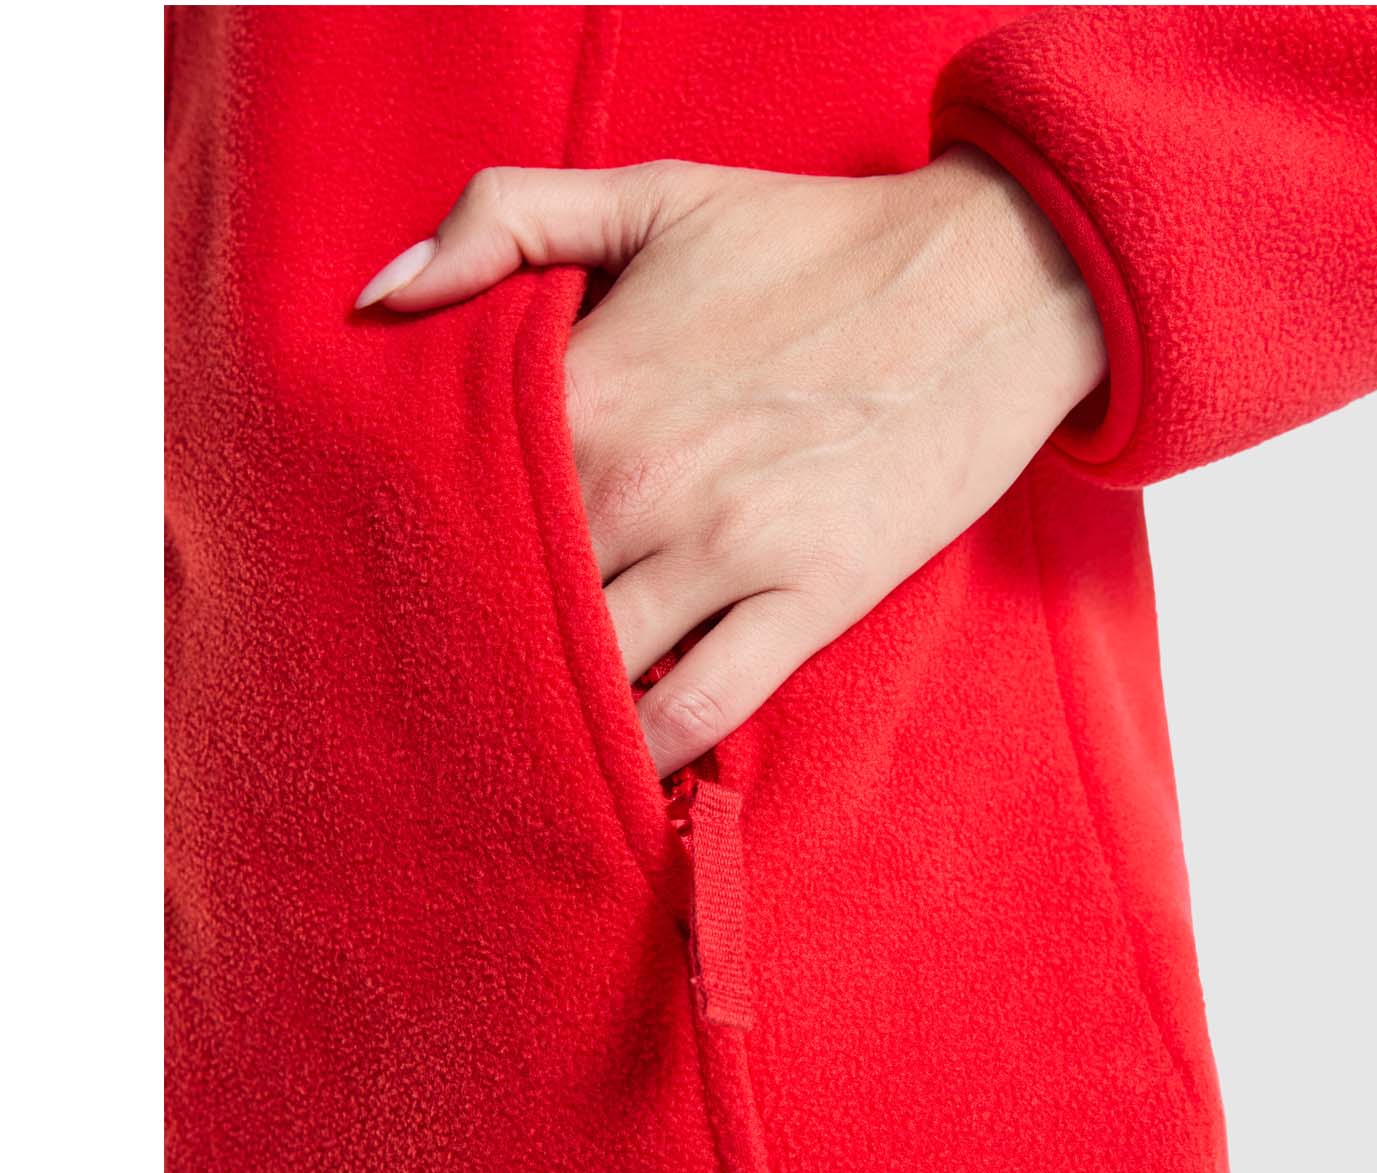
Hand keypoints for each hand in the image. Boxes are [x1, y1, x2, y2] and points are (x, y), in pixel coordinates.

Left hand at [356, 148, 1106, 776]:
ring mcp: (727, 546)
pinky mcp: (810, 597)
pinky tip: (623, 770)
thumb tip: (377, 296)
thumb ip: (503, 217)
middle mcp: (639, 478)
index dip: (422, 558)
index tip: (405, 595)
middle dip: (477, 651)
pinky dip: (653, 754)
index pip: (456, 505)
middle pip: (514, 604)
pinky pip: (704, 709)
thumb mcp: (654, 192)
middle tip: (448, 690)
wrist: (993, 278)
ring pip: (599, 671)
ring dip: (556, 715)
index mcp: (586, 385)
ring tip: (525, 743)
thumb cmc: (816, 240)